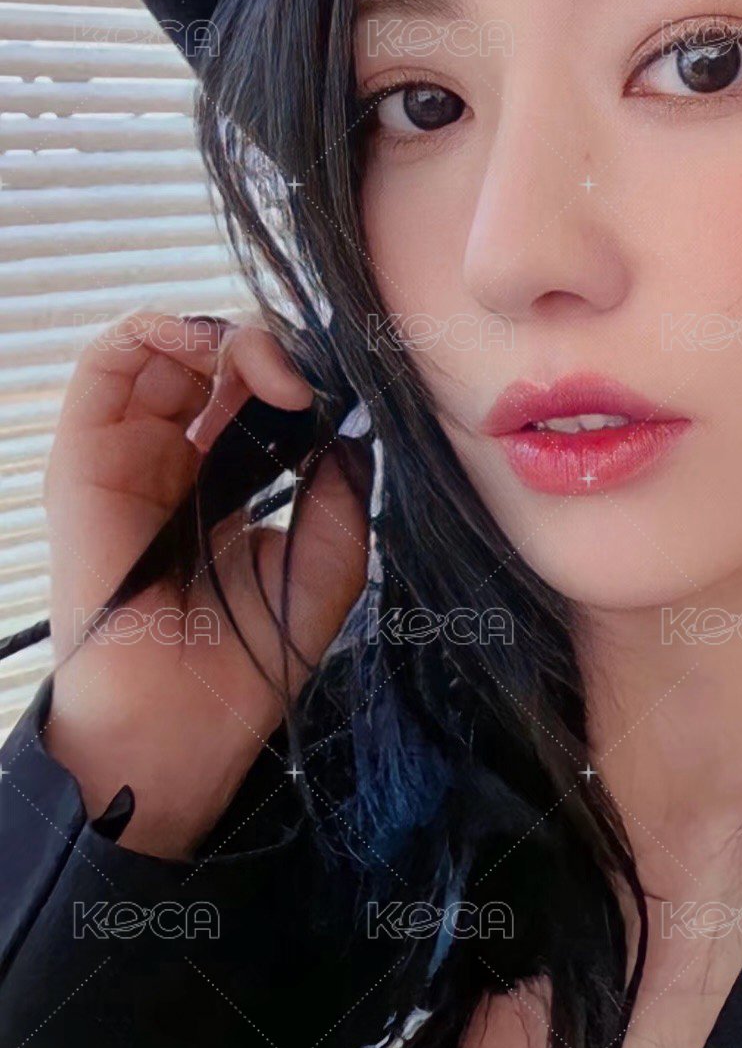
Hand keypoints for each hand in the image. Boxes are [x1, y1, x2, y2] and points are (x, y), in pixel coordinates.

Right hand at [41, 311, 369, 858]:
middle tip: (304, 382)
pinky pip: (104, 363)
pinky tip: (211, 349)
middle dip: (264, 352)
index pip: (254, 395)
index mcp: (223, 486)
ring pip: (161, 350)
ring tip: (267, 368)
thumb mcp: (327, 566)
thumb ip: (342, 493)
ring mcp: (126, 456)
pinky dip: (157, 330)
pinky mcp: (84, 457)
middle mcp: (171, 462)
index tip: (337, 398)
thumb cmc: (249, 657)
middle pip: (211, 363)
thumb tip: (351, 430)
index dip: (295, 378)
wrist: (183, 717)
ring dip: (218, 334)